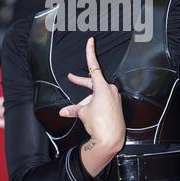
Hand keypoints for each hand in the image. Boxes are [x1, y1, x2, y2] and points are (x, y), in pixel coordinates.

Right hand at [59, 37, 125, 151]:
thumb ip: (74, 109)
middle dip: (80, 83)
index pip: (94, 66)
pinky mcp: (116, 105)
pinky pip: (102, 101)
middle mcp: (110, 89)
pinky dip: (94, 105)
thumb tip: (63, 112)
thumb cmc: (98, 123)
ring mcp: (114, 97)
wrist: (111, 139)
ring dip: (87, 101)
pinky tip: (90, 115)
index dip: (90, 52)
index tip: (91, 41)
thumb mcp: (83, 113)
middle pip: (92, 83)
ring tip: (82, 113)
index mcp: (102, 87)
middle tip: (70, 77)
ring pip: (96, 95)